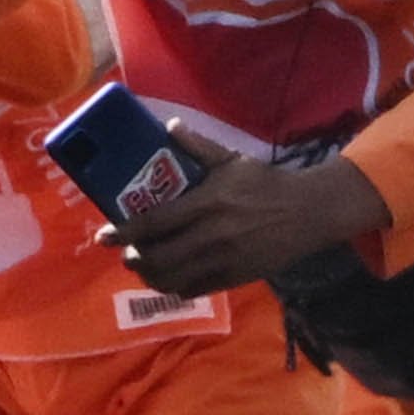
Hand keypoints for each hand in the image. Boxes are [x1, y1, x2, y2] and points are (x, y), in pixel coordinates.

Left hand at [114, 133, 387, 297]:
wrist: (309, 212)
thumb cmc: (266, 184)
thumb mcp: (233, 160)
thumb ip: (199, 146)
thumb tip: (170, 125)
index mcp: (207, 203)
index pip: (154, 223)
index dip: (125, 233)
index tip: (103, 237)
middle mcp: (212, 235)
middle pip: (158, 257)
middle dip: (134, 259)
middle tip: (125, 253)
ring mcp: (224, 260)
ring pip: (174, 279)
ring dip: (151, 276)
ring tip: (142, 268)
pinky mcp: (236, 277)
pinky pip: (196, 289)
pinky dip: (176, 287)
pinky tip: (168, 279)